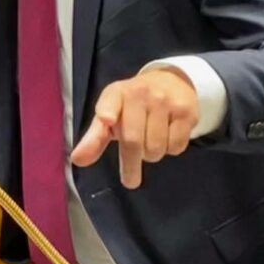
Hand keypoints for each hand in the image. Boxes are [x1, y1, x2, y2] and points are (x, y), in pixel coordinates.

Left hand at [70, 69, 198, 189]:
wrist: (172, 82)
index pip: (110, 101)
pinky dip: (170, 150)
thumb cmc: (133, 105)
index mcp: (117, 93)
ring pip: (156, 147)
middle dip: (130, 164)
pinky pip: (176, 146)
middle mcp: (140, 93)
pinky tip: (166, 138)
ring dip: (151, 155)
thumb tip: (77, 160)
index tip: (106, 119)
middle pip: (133, 139)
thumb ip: (95, 137)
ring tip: (149, 145)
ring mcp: (165, 101)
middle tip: (130, 181)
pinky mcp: (186, 112)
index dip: (107, 111)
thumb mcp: (111, 114)